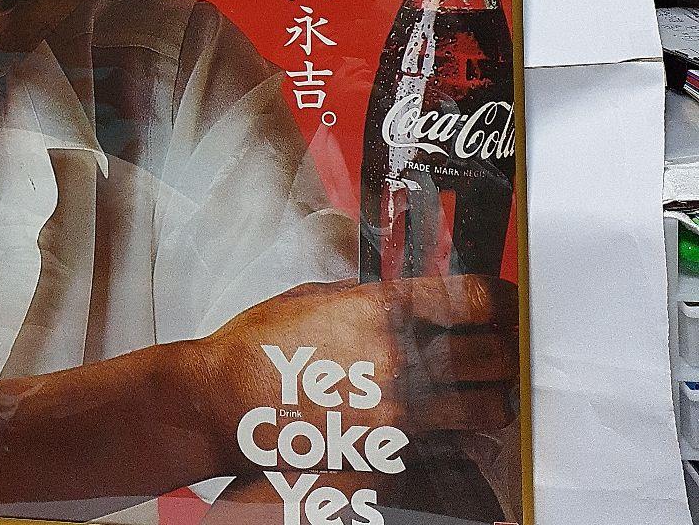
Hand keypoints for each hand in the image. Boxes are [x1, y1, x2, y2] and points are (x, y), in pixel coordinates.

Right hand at [192, 275, 518, 473]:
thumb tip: (400, 299)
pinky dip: (466, 431)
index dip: (503, 300)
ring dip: (499, 395)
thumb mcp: (314, 297)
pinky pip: (452, 440)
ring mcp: (399, 406)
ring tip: (497, 388)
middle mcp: (400, 356)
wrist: (227, 399)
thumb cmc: (261, 343)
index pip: (471, 300)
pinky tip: (462, 422)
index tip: (510, 302)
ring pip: (486, 406)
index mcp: (381, 307)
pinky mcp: (390, 445)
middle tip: (514, 345)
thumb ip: (366, 297)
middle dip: (510, 349)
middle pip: (492, 354)